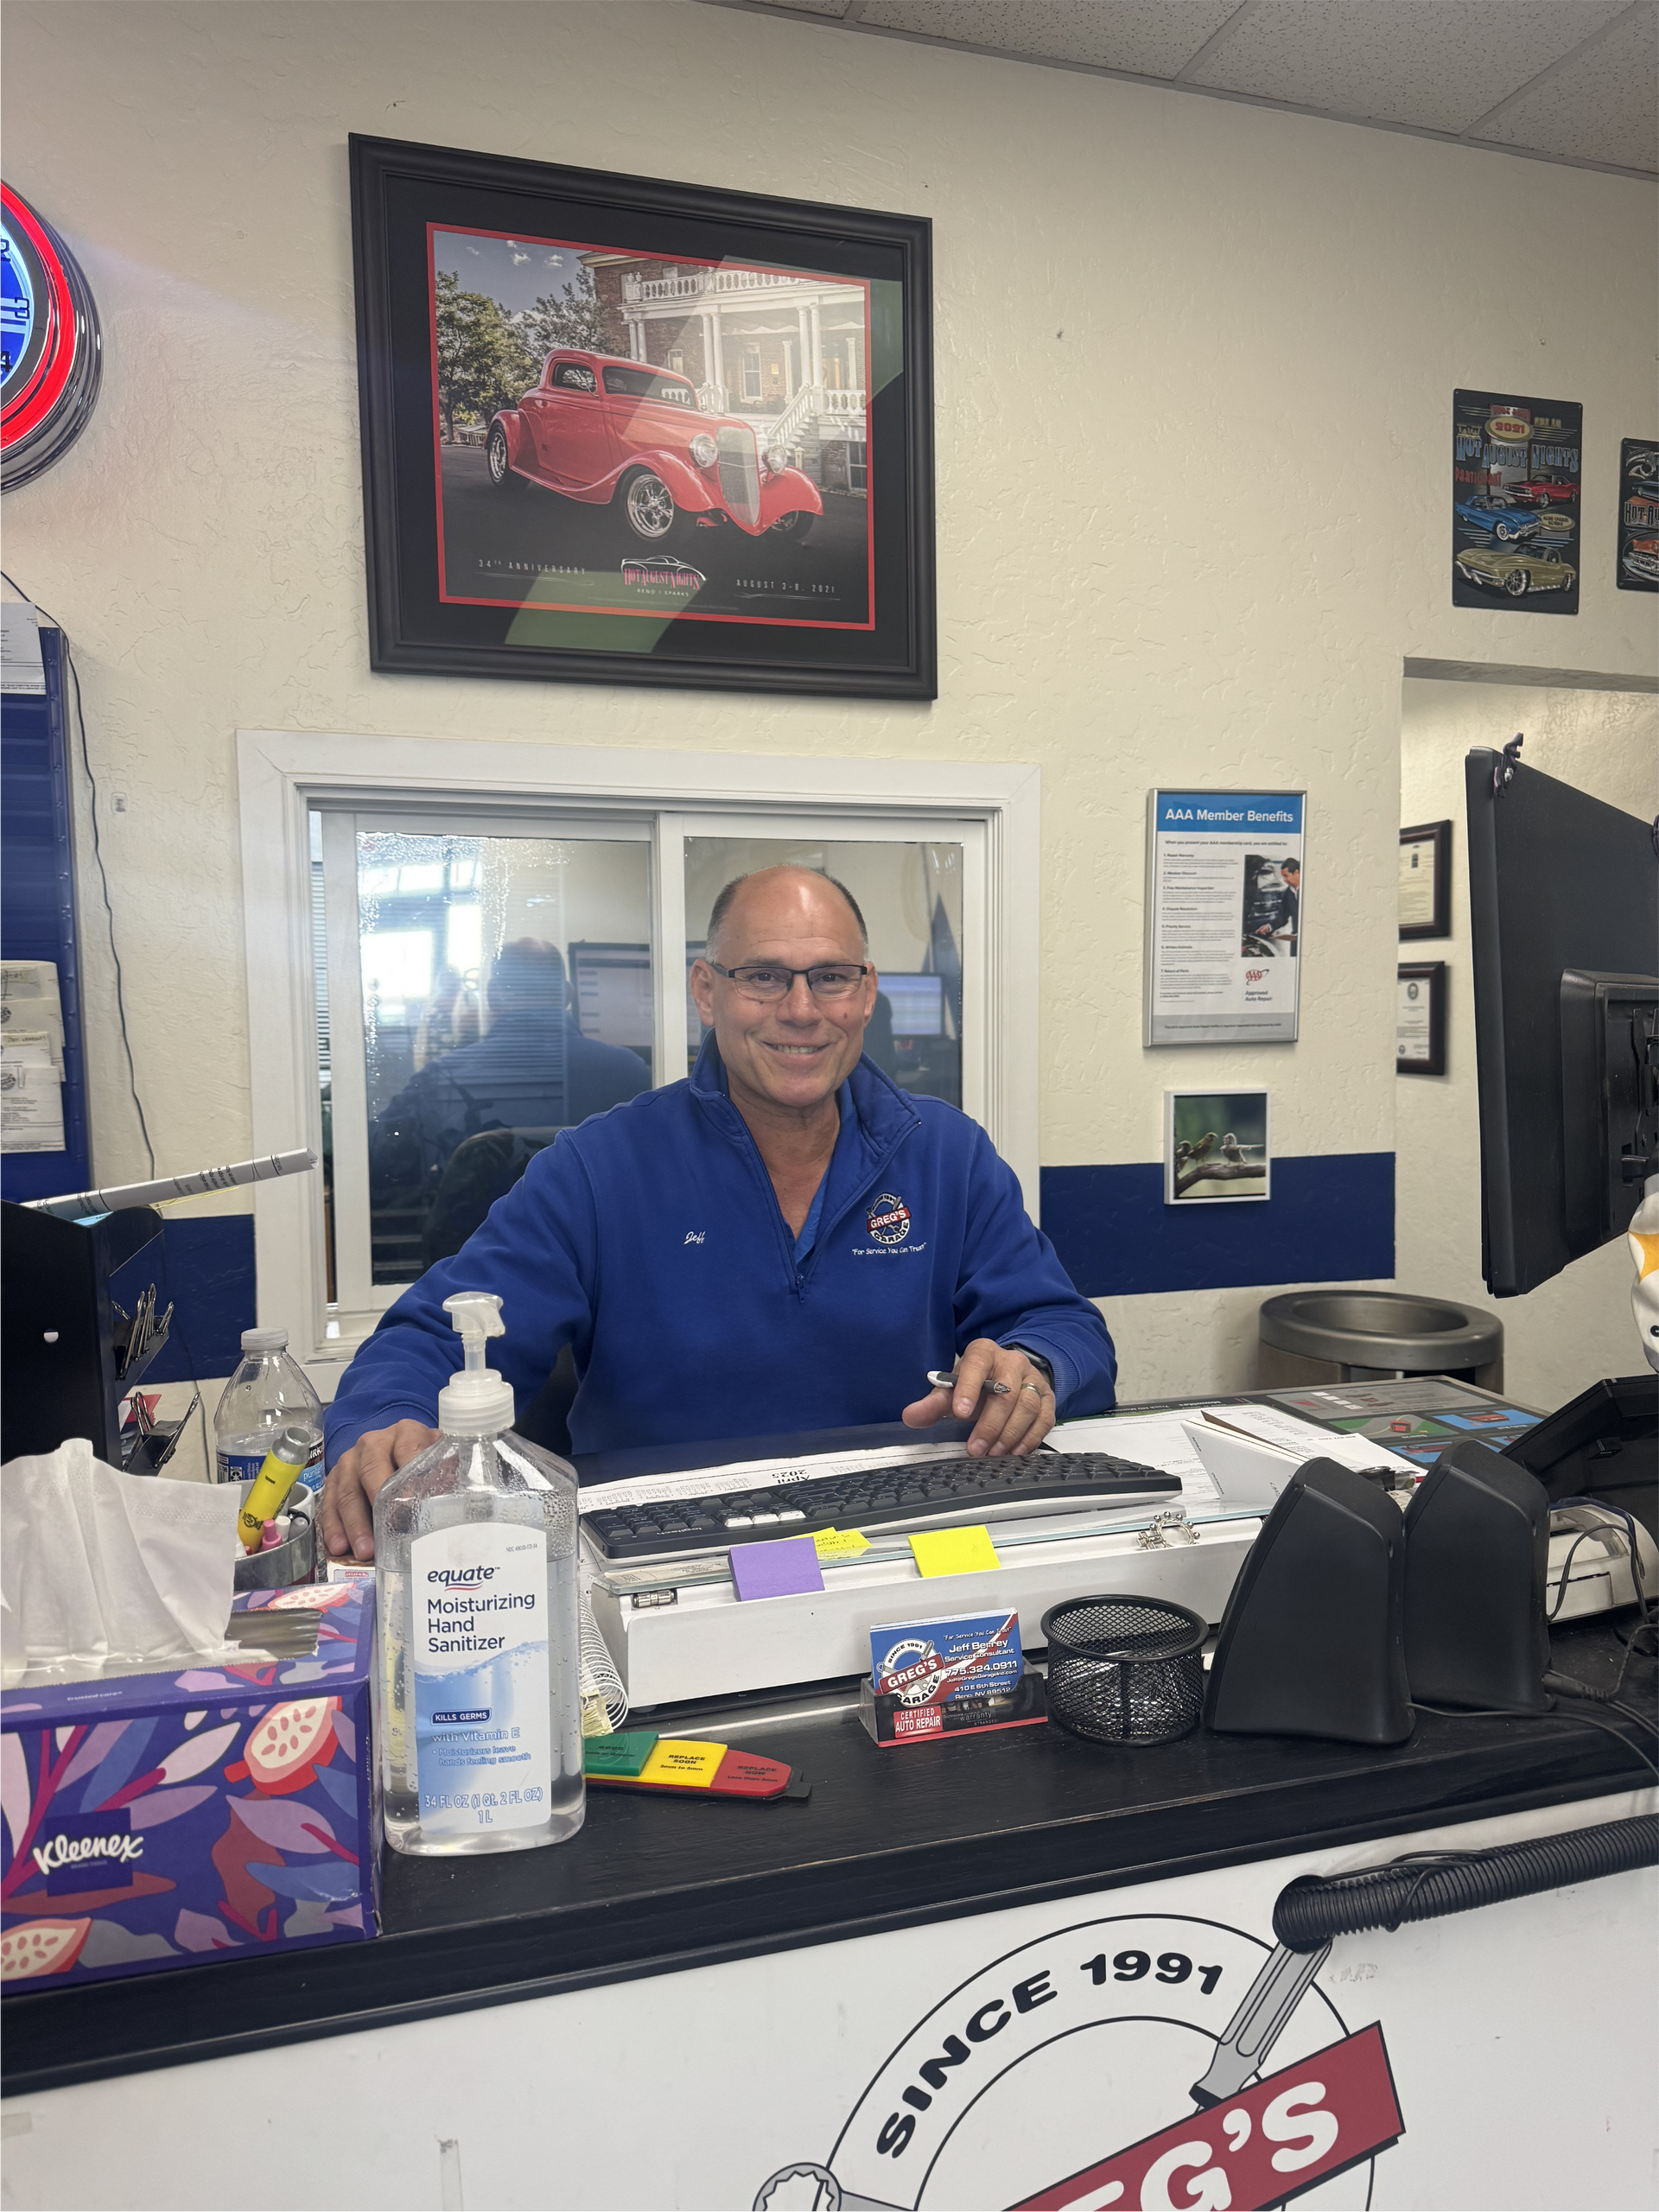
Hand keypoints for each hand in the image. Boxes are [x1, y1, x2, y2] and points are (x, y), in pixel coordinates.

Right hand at [320, 1421, 436, 1561]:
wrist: (406, 1451)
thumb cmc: (426, 1462)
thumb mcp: (442, 1463)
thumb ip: (444, 1477)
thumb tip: (441, 1505)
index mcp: (406, 1432)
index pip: (407, 1451)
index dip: (408, 1479)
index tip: (410, 1507)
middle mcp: (373, 1442)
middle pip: (370, 1472)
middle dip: (375, 1508)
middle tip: (383, 1536)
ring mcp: (350, 1459)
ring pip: (347, 1491)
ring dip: (354, 1525)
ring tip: (364, 1552)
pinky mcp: (335, 1478)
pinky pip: (329, 1503)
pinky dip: (333, 1527)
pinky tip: (339, 1546)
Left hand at [901, 1339, 1055, 1457]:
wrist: (1008, 1375)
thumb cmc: (977, 1383)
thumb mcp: (953, 1389)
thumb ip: (932, 1404)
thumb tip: (910, 1417)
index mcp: (984, 1353)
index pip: (977, 1364)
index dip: (969, 1388)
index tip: (960, 1413)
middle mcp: (1012, 1362)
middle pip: (1006, 1392)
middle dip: (990, 1424)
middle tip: (976, 1449)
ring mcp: (1033, 1379)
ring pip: (1028, 1405)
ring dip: (1010, 1433)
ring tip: (994, 1453)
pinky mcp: (1048, 1398)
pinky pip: (1045, 1418)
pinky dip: (1030, 1438)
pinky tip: (1015, 1451)